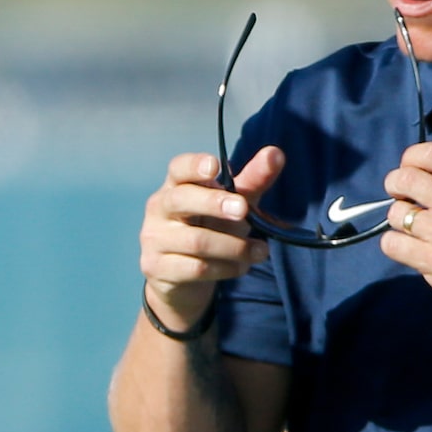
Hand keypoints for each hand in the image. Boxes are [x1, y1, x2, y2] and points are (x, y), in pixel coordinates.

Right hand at [138, 148, 280, 328]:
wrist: (180, 277)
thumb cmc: (209, 228)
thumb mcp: (233, 204)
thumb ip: (253, 180)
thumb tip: (276, 153)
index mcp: (176, 185)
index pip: (179, 168)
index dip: (194, 165)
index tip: (215, 166)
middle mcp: (160, 208)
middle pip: (181, 199)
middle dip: (214, 203)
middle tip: (243, 210)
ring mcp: (155, 239)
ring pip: (196, 241)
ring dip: (235, 246)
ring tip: (260, 251)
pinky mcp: (157, 267)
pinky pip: (197, 269)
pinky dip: (226, 268)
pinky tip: (241, 267)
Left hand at [381, 142, 431, 330]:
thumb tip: (427, 171)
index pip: (429, 153)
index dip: (410, 160)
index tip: (410, 171)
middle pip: (403, 180)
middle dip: (396, 187)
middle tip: (403, 198)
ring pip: (394, 214)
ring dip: (399, 221)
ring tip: (417, 229)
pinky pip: (391, 244)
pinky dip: (396, 245)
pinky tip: (411, 248)